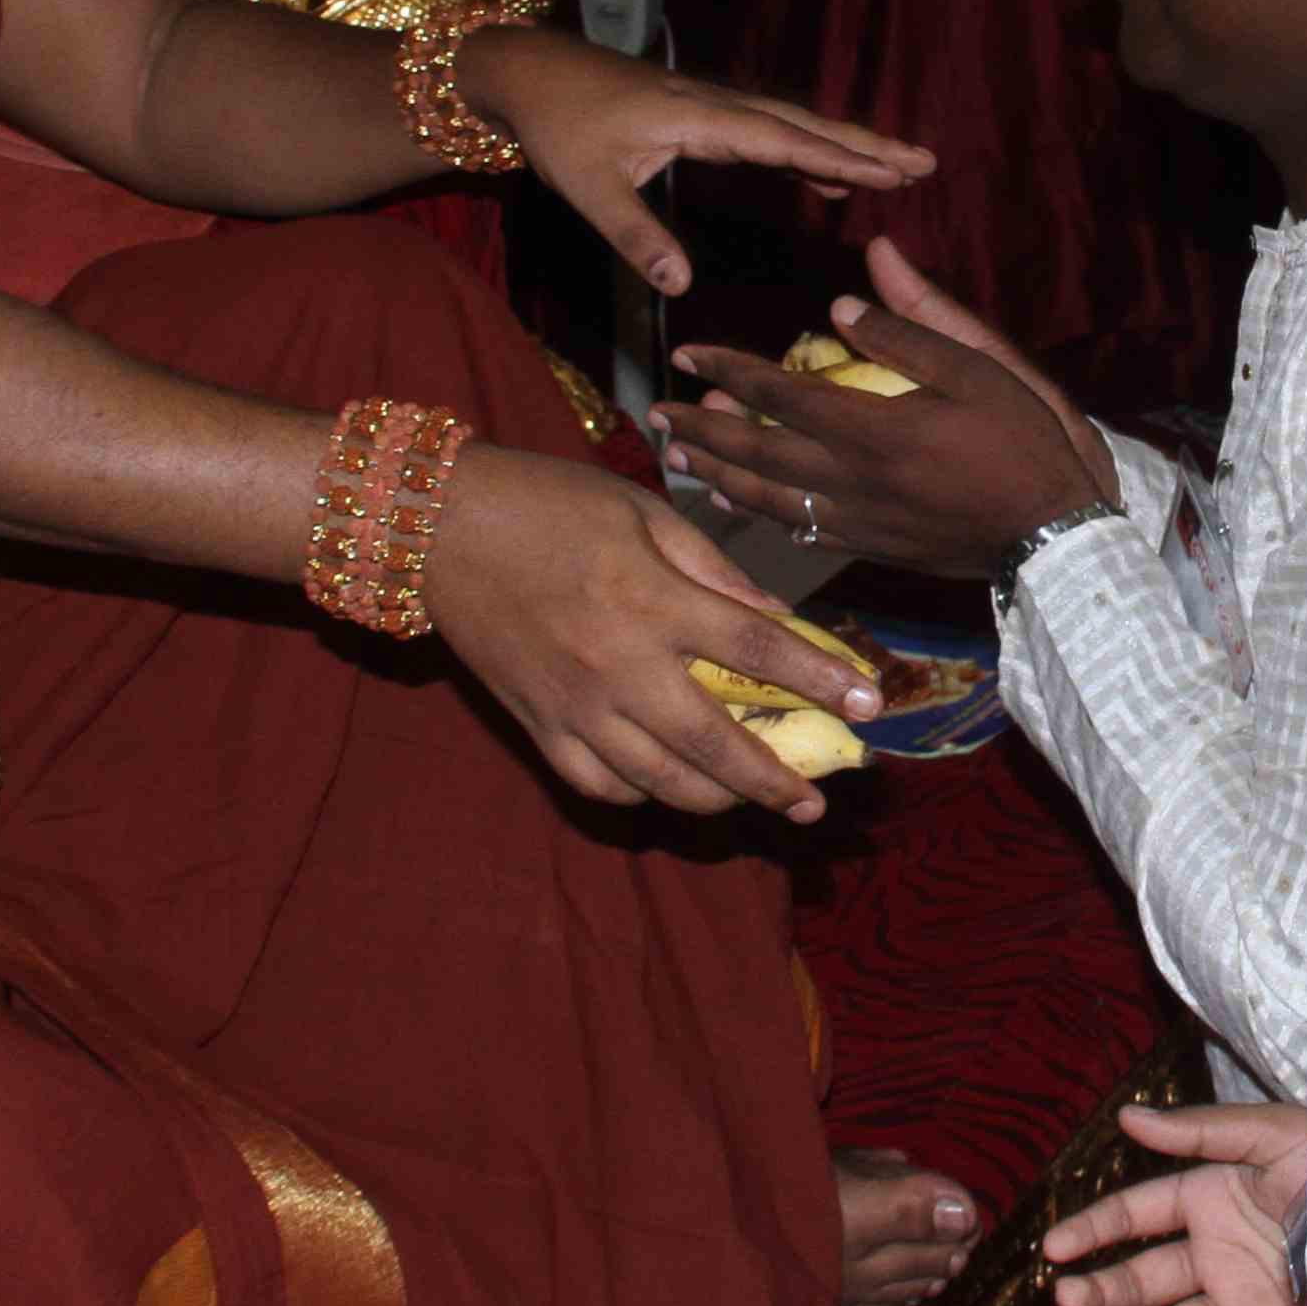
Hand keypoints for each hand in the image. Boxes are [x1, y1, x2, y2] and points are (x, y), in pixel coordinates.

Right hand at [420, 441, 888, 820]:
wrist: (436, 527)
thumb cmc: (550, 504)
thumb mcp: (645, 513)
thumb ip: (716, 572)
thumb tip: (780, 619)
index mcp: (652, 600)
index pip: (758, 650)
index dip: (821, 681)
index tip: (870, 706)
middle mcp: (619, 665)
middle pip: (716, 746)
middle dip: (776, 783)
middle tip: (814, 801)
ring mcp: (575, 705)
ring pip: (661, 782)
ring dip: (717, 800)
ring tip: (751, 799)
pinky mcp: (537, 725)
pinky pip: (600, 785)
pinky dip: (642, 796)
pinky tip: (669, 786)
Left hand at [461, 30, 933, 300]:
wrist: (527, 73)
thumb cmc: (557, 127)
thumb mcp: (589, 188)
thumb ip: (636, 235)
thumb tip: (681, 283)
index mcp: (696, 118)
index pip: (779, 140)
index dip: (835, 158)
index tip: (887, 171)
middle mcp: (714, 104)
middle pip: (802, 123)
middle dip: (864, 143)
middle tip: (923, 162)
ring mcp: (710, 105)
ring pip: (790, 123)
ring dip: (844, 144)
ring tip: (898, 167)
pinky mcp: (700, 112)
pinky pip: (768, 130)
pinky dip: (806, 149)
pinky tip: (824, 177)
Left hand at [648, 242, 1118, 579]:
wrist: (1056, 536)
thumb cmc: (1027, 442)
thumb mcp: (981, 367)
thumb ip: (910, 329)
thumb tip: (840, 299)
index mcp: (875, 428)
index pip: (778, 395)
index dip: (727, 371)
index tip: (687, 355)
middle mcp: (852, 480)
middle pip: (754, 453)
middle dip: (700, 431)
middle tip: (657, 413)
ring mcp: (858, 521)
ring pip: (766, 499)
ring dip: (715, 476)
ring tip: (677, 458)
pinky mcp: (871, 547)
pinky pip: (797, 531)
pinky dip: (758, 515)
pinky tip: (739, 505)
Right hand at [1042, 1101, 1306, 1305]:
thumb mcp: (1273, 1134)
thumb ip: (1197, 1132)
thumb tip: (1126, 1119)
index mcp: (1211, 1200)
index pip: (1137, 1216)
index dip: (1093, 1230)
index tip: (1052, 1248)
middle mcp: (1220, 1255)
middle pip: (1144, 1279)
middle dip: (1102, 1290)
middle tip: (1067, 1297)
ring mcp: (1245, 1302)